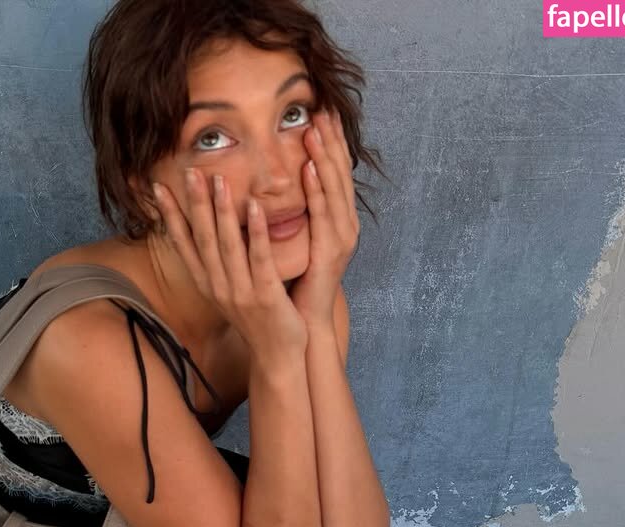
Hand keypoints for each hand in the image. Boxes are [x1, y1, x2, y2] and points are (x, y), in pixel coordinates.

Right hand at [151, 169, 308, 362]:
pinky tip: (255, 207)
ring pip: (226, 245)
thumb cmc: (258, 319)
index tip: (158, 188)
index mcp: (208, 283)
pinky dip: (255, 232)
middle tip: (190, 171)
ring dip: (222, 211)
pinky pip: (259, 258)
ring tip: (219, 179)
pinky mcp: (265, 296)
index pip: (183, 243)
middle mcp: (218, 286)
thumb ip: (221, 263)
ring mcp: (240, 292)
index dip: (170, 215)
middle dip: (195, 203)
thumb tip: (214, 231)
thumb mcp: (231, 290)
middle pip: (202, 238)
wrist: (277, 357)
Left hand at [288, 106, 359, 326]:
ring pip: (335, 189)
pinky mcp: (330, 251)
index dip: (330, 142)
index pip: (335, 173)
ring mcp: (341, 237)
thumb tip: (279, 183)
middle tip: (323, 108)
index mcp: (336, 220)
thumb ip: (295, 213)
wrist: (305, 321)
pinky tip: (310, 170)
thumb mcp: (297, 239)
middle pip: (340, 173)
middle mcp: (345, 224)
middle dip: (331, 140)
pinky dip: (318, 190)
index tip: (322, 111)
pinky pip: (323, 215)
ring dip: (325, 157)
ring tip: (316, 129)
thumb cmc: (297, 280)